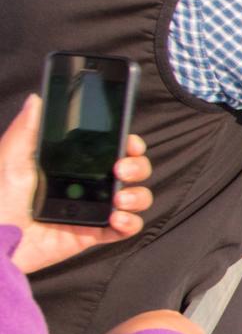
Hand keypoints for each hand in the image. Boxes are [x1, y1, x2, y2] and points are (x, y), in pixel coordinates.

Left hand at [0, 95, 153, 274]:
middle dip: (138, 166)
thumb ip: (26, 131)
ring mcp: (94, 210)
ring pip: (136, 198)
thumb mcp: (10, 162)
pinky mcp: (93, 234)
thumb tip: (37, 100)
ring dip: (138, 195)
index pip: (112, 149)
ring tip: (119, 199)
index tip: (129, 142)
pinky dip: (130, 223)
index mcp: (74, 165)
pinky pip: (124, 229)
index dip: (128, 144)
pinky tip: (117, 218)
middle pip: (133, 170)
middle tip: (122, 169)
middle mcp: (90, 186)